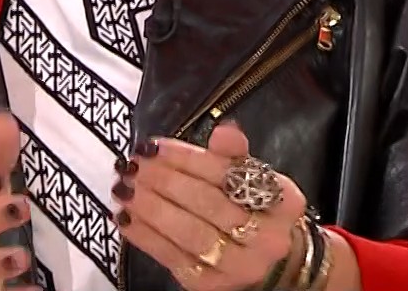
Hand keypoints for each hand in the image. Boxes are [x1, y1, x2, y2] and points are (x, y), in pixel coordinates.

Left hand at [115, 122, 306, 289]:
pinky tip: (125, 217)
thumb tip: (223, 132)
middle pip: (209, 204)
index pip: (230, 174)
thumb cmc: (252, 209)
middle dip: (165, 182)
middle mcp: (268, 237)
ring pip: (190, 233)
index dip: (188, 158)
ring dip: (151, 209)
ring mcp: (240, 265)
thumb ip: (234, 154)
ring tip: (124, 188)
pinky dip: (145, 236)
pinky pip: (173, 258)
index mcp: (284, 202)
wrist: (265, 261)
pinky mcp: (211, 285)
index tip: (155, 146)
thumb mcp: (252, 176)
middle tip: (133, 165)